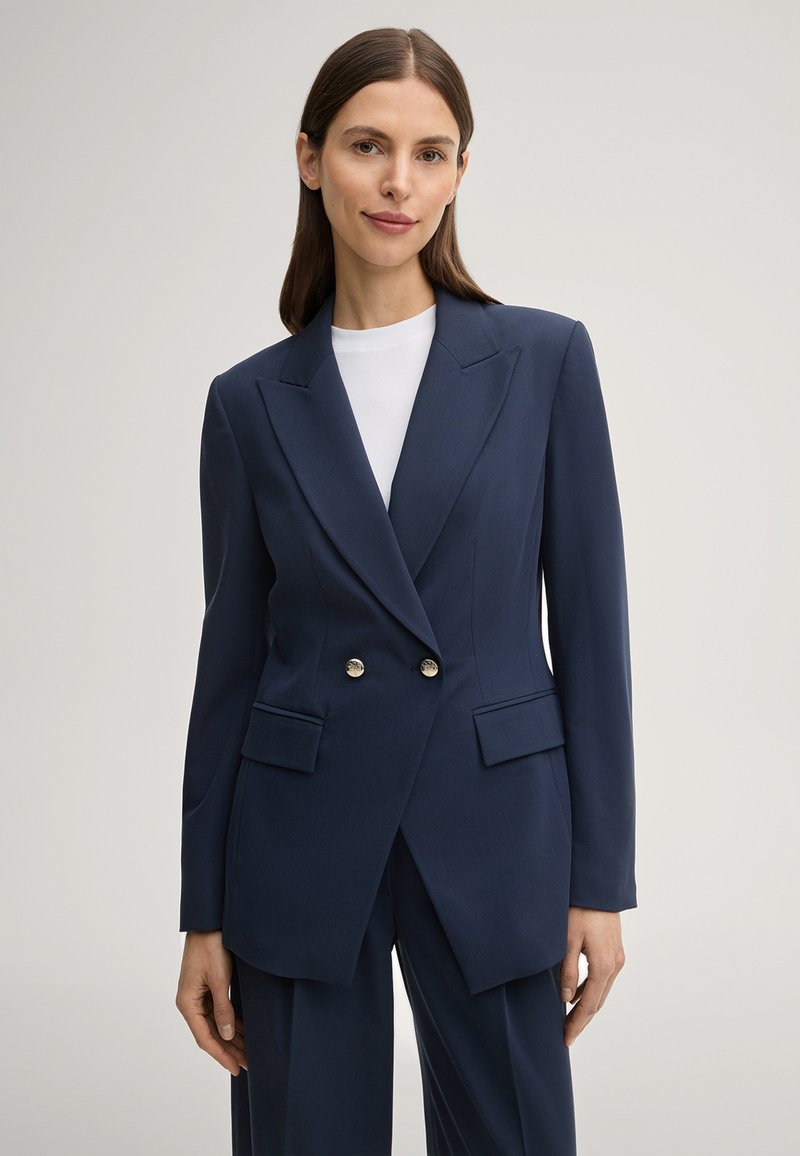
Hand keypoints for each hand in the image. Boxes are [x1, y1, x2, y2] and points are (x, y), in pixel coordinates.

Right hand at [175, 930, 247, 1075]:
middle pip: (211, 1034)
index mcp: (188, 1003)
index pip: (205, 1038)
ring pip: (216, 1025)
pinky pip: (218, 1012)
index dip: (221, 1055)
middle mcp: (190, 1003)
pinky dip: (231, 1023)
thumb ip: (223, 1008)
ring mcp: (198, 996)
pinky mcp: (207, 988)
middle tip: (249, 1065)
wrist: (208, 923)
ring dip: (232, 1038)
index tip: (236, 1068)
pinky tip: (243, 1032)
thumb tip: (226, 1035)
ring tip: (249, 1053)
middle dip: (230, 1050)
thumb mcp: (219, 979)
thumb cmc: (211, 947)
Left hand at [559, 907, 625, 1046]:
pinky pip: (603, 979)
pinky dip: (592, 991)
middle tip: (567, 1035)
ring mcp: (617, 958)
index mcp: (603, 966)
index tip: (565, 1039)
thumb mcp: (567, 940)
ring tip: (570, 1020)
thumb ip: (567, 971)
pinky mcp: (615, 951)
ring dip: (588, 1007)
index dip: (576, 1024)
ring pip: (602, 992)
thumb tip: (567, 999)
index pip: (589, 1005)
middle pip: (598, 1002)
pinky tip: (578, 995)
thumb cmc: (580, 910)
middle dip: (582, 1021)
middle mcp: (615, 965)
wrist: (598, 888)